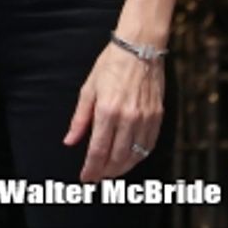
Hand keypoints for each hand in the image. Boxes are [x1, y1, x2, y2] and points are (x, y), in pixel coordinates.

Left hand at [64, 42, 164, 181]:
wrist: (140, 49)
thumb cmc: (110, 65)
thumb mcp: (88, 89)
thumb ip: (80, 119)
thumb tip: (70, 140)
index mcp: (107, 111)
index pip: (98, 150)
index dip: (91, 168)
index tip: (85, 177)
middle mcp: (128, 118)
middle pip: (117, 157)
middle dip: (106, 172)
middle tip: (97, 177)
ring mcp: (145, 119)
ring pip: (135, 155)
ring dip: (122, 168)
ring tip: (111, 172)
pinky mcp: (158, 117)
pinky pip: (149, 145)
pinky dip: (139, 156)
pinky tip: (130, 159)